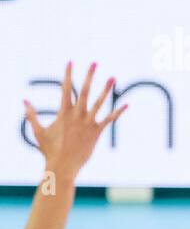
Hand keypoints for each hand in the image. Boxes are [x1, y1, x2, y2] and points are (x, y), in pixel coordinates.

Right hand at [25, 62, 126, 178]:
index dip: (68, 74)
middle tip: (94, 62)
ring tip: (113, 77)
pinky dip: (118, 112)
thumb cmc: (49, 150)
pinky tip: (127, 104)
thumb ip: (31, 115)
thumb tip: (24, 101)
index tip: (70, 62)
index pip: (65, 88)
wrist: (62, 166)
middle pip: (83, 91)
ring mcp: (88, 123)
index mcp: (63, 113)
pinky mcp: (97, 132)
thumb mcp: (38, 131)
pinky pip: (109, 119)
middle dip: (88, 76)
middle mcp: (76, 115)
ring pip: (98, 102)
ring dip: (106, 89)